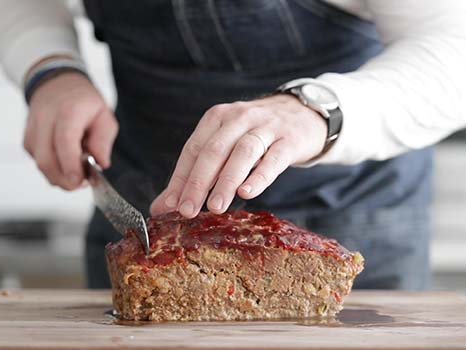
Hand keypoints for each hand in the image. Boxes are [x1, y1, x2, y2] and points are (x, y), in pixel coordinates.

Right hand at [24, 72, 117, 189]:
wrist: (56, 84)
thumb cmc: (82, 102)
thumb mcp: (104, 115)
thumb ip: (103, 140)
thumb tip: (101, 163)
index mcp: (68, 111)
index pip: (64, 141)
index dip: (70, 165)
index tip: (79, 181)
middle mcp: (45, 119)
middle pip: (46, 159)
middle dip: (64, 180)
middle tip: (82, 182)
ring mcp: (32, 129)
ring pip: (40, 164)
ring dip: (59, 175)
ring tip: (77, 168)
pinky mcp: (27, 140)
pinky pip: (38, 162)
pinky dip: (52, 168)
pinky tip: (64, 160)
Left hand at [150, 93, 326, 217]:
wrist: (303, 114)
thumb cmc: (257, 135)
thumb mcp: (227, 145)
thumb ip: (198, 174)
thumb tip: (162, 208)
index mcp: (217, 118)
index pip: (193, 149)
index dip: (180, 178)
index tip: (170, 205)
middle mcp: (239, 118)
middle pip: (214, 150)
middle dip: (198, 182)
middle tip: (187, 211)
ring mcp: (266, 127)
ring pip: (242, 153)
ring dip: (226, 181)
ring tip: (215, 207)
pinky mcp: (290, 140)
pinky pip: (273, 159)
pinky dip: (259, 176)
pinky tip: (247, 193)